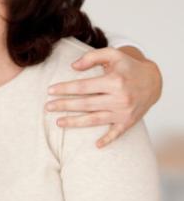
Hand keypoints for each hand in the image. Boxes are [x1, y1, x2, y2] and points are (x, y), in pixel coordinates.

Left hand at [46, 47, 161, 147]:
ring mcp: (124, 112)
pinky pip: (116, 133)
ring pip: (95, 120)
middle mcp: (120, 98)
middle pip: (85, 104)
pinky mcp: (129, 122)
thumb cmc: (127, 67)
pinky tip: (96, 145)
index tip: (50, 90)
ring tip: (58, 122)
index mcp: (114, 81)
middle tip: (47, 107)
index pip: (83, 87)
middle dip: (64, 106)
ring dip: (75, 122)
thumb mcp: (112, 54)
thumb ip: (92, 57)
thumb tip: (72, 67)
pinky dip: (107, 140)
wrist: (153, 81)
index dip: (65, 89)